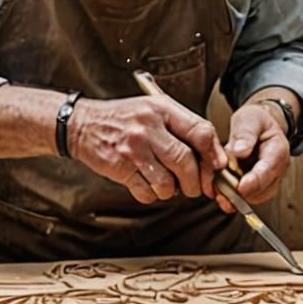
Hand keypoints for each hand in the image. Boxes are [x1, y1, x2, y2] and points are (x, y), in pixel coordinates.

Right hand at [67, 96, 226, 203]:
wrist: (83, 124)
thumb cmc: (124, 119)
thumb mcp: (154, 110)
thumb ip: (183, 127)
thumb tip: (215, 157)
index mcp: (162, 109)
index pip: (200, 131)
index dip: (214, 154)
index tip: (219, 167)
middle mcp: (148, 127)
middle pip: (186, 163)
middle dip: (195, 182)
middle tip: (194, 186)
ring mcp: (133, 148)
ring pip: (168, 183)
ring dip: (171, 191)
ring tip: (165, 182)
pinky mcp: (120, 168)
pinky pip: (147, 192)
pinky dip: (152, 194)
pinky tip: (146, 182)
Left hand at [219, 102, 290, 211]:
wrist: (259, 126)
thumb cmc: (255, 121)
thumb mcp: (249, 119)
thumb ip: (245, 134)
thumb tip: (239, 151)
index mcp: (278, 150)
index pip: (268, 170)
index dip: (254, 181)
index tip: (240, 187)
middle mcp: (276, 169)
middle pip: (262, 189)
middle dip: (241, 193)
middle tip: (221, 191)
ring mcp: (268, 179)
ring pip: (254, 197)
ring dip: (236, 196)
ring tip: (218, 190)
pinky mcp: (257, 186)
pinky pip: (247, 196)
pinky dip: (233, 195)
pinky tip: (219, 190)